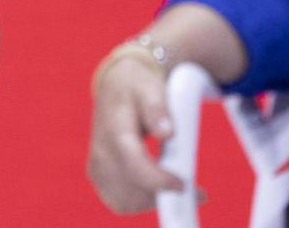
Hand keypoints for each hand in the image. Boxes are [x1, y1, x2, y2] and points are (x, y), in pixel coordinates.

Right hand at [86, 51, 186, 212]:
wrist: (114, 87)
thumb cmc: (136, 87)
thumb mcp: (150, 87)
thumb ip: (158, 109)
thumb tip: (167, 133)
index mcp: (114, 129)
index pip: (132, 163)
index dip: (158, 180)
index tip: (183, 184)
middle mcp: (101, 151)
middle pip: (130, 190)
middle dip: (161, 194)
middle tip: (191, 188)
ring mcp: (97, 166)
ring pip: (125, 201)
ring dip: (152, 199)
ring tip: (174, 183)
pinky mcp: (99, 176)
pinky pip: (120, 201)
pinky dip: (141, 201)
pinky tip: (157, 186)